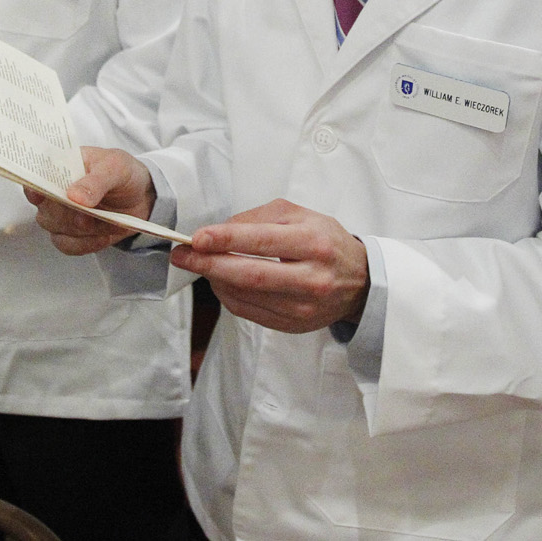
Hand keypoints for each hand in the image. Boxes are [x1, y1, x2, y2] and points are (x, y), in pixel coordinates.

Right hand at [28, 147, 156, 254]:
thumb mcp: (116, 167)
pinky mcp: (72, 234)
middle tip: (90, 212)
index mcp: (61, 167)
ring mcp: (61, 214)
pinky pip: (68, 246)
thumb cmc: (124, 173)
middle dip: (68, 214)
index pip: (35, 176)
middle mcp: (55, 192)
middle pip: (44, 209)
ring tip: (108, 221)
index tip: (40, 195)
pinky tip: (104, 235)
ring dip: (83, 229)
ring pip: (55, 229)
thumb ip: (96, 181)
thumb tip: (73, 196)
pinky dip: (87, 243)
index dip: (33, 187)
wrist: (143, 196)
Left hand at [173, 200, 368, 333]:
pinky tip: (220, 281)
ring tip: (199, 264)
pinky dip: (228, 296)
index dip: (226, 240)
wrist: (359, 281)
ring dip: (215, 280)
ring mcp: (303, 307)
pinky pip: (250, 312)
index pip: (262, 242)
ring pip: (246, 296)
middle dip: (209, 264)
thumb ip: (259, 217)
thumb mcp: (301, 215)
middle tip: (182, 255)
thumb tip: (219, 230)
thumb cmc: (325, 241)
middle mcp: (311, 278)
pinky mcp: (294, 326)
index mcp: (313, 243)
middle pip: (250, 275)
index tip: (197, 237)